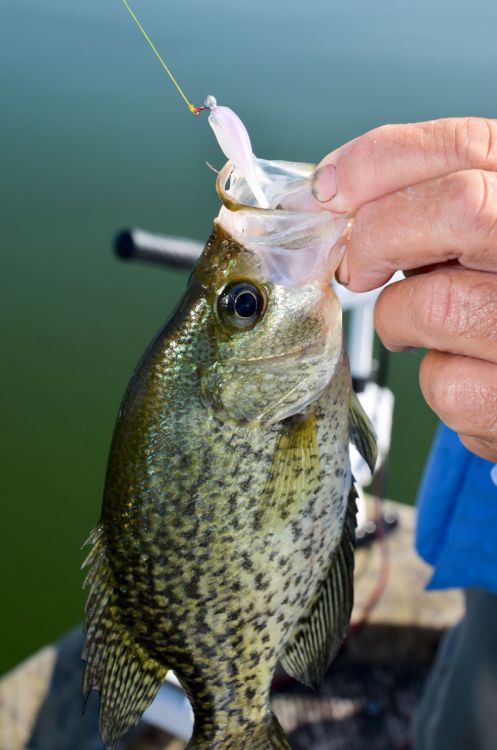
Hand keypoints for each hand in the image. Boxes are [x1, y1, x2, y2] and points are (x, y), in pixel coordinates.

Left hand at [313, 118, 496, 461]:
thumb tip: (332, 193)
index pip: (464, 148)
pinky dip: (434, 379)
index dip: (377, 163)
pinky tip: (462, 368)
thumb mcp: (481, 235)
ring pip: (431, 304)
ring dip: (398, 317)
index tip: (328, 191)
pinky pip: (443, 383)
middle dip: (377, 235)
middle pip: (457, 209)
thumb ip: (428, 205)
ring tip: (421, 325)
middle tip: (357, 266)